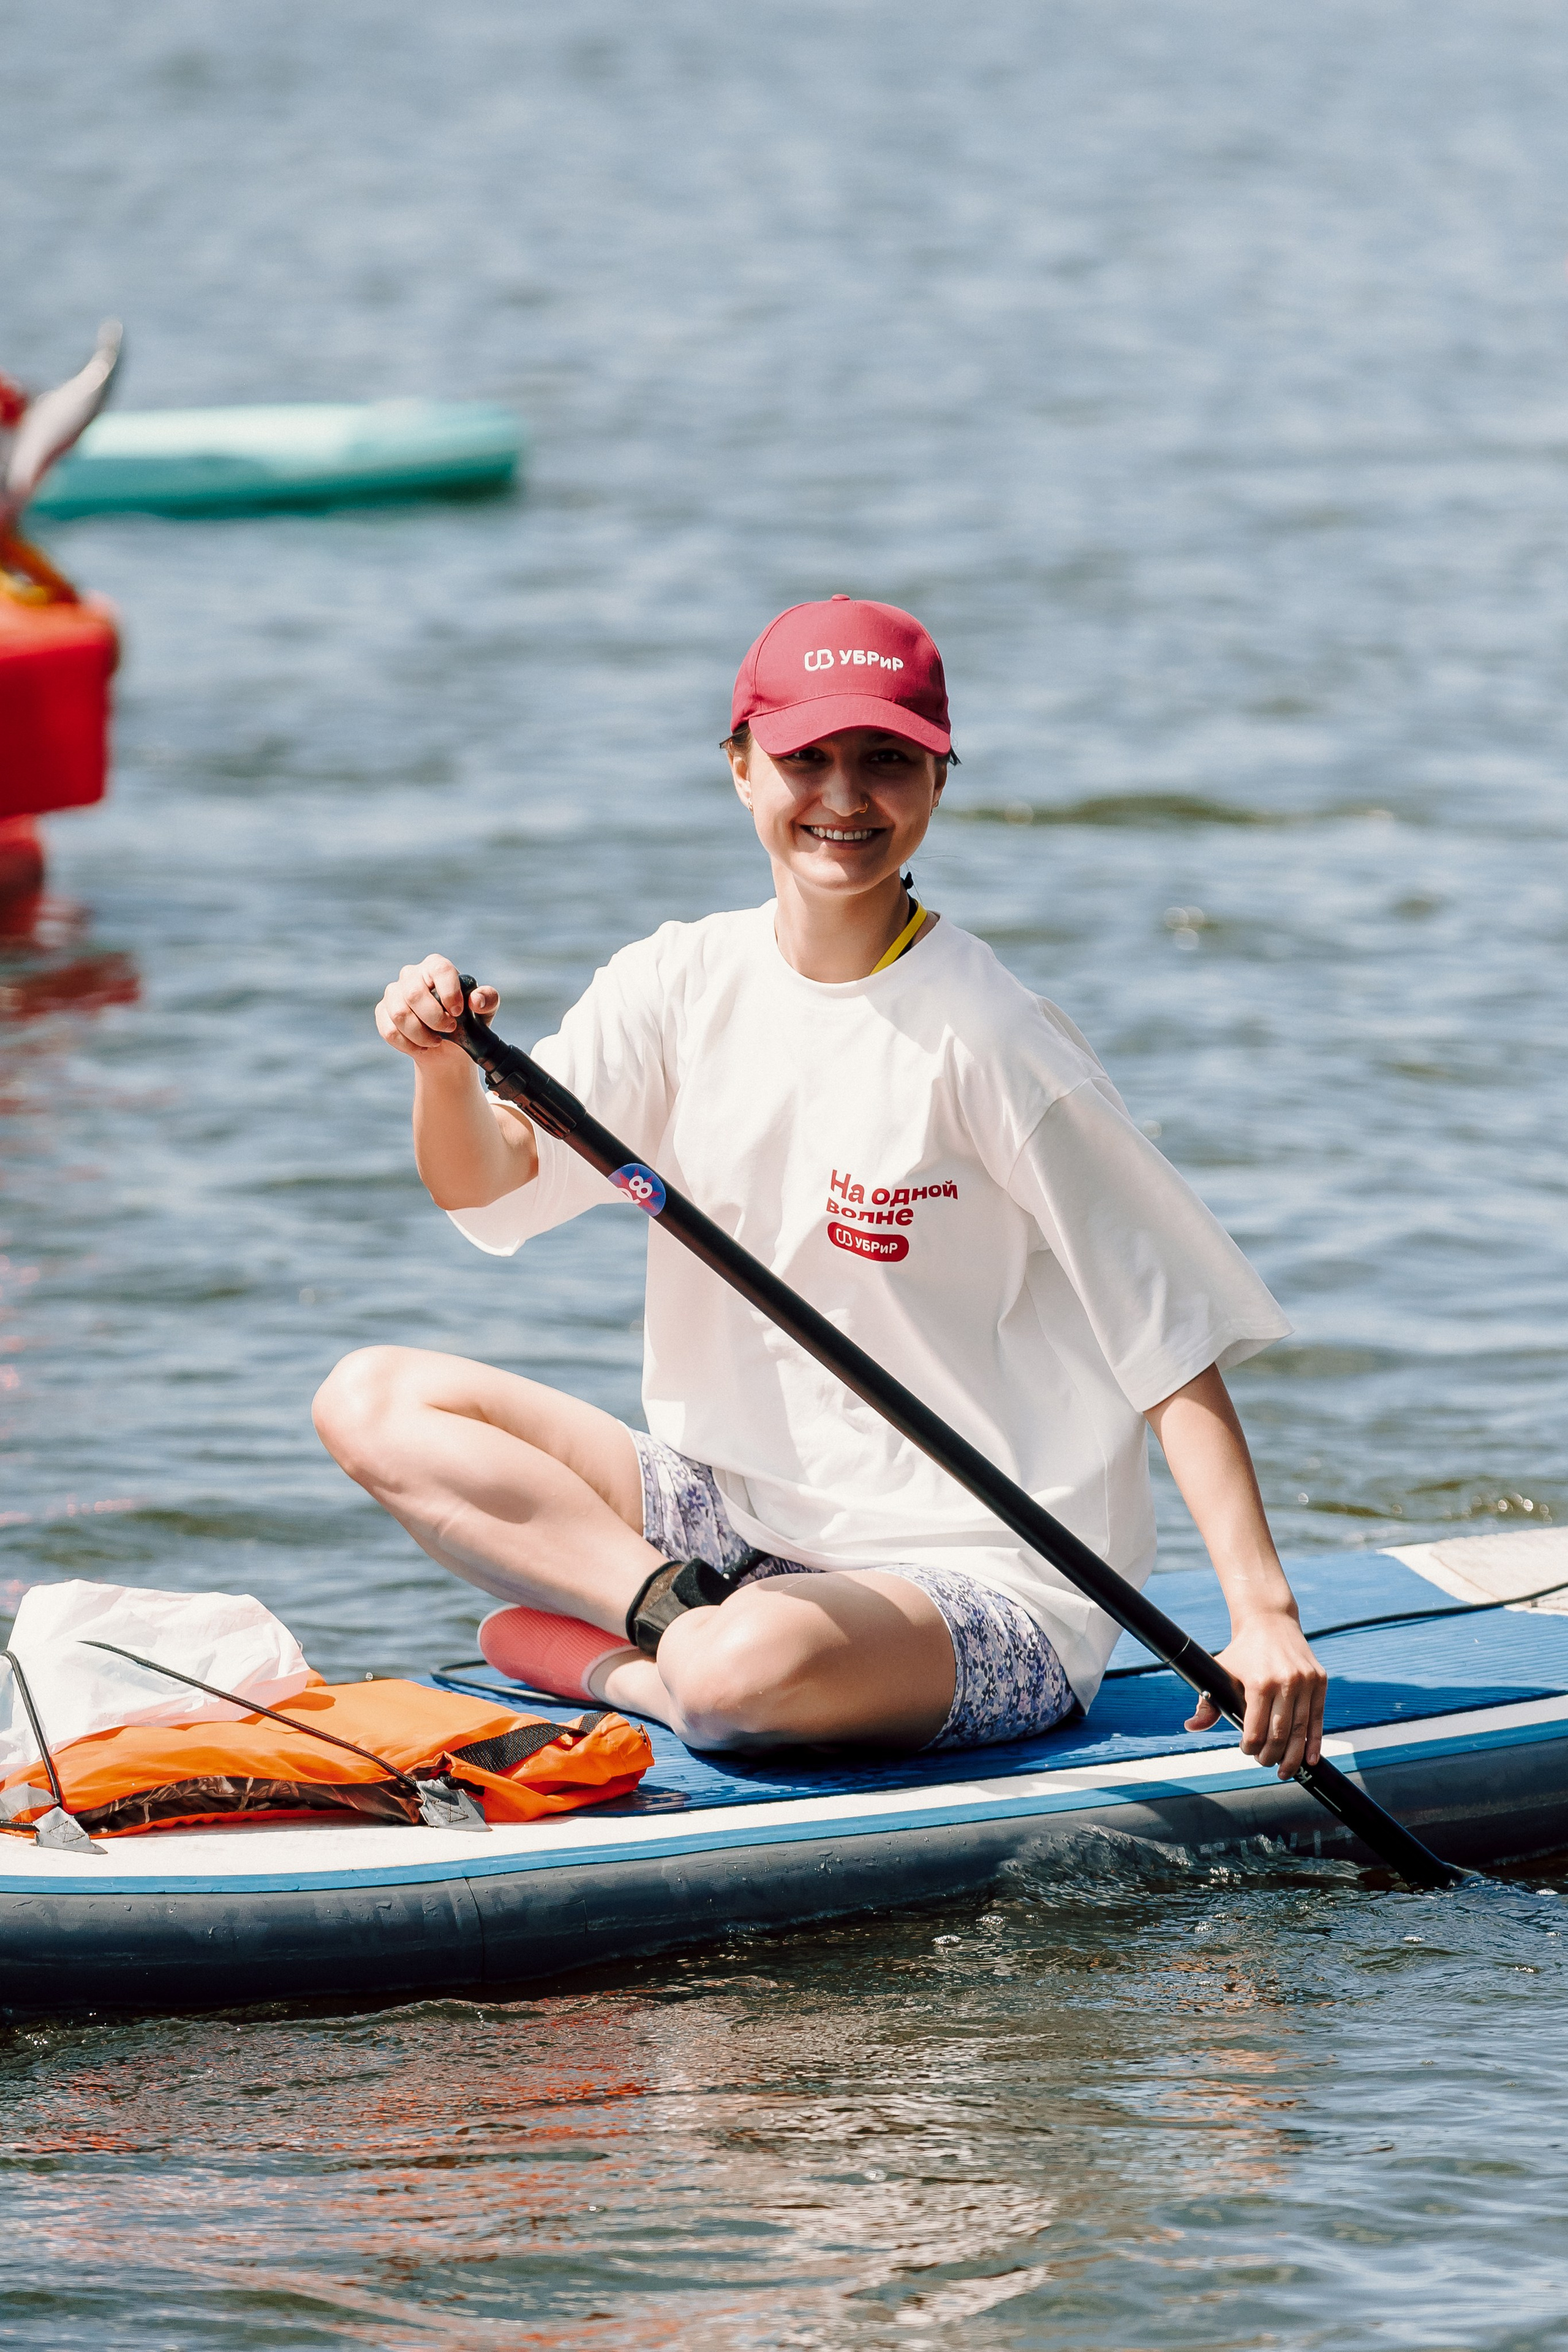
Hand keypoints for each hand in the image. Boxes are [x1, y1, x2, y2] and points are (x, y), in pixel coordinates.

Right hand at [375, 957, 498, 1060]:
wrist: (447, 1047)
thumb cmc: (467, 1022)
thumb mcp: (484, 1012)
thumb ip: (488, 1000)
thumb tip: (476, 1001)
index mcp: (436, 967)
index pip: (439, 968)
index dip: (449, 991)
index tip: (458, 1012)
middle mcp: (412, 974)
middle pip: (414, 993)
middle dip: (434, 1018)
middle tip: (450, 1029)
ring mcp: (394, 993)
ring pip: (400, 1014)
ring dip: (421, 1035)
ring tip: (436, 1041)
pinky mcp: (383, 1012)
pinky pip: (389, 1030)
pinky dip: (408, 1045)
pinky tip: (421, 1047)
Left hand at [1185, 1608, 1327, 1778]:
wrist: (1269, 1621)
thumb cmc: (1242, 1652)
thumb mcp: (1221, 1671)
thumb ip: (1207, 1703)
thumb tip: (1191, 1727)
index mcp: (1259, 1682)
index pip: (1256, 1730)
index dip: (1251, 1747)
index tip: (1247, 1751)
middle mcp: (1286, 1682)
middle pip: (1280, 1734)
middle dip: (1272, 1756)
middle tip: (1265, 1764)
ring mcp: (1306, 1681)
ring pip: (1301, 1729)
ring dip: (1293, 1756)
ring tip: (1285, 1770)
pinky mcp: (1320, 1680)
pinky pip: (1317, 1717)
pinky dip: (1315, 1741)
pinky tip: (1310, 1759)